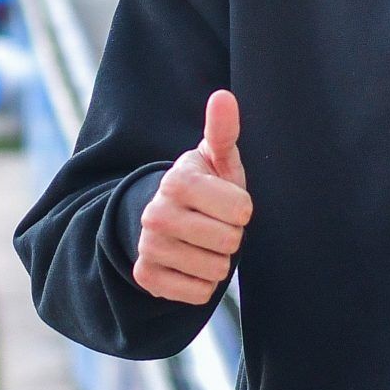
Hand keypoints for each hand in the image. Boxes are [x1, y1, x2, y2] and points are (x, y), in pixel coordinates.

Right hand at [134, 89, 252, 305]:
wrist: (167, 222)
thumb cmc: (205, 188)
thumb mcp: (217, 159)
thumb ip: (223, 131)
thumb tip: (224, 97)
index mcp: (177, 182)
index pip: (242, 210)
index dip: (242, 210)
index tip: (225, 203)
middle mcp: (156, 214)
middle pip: (229, 242)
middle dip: (231, 236)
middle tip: (214, 225)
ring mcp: (148, 247)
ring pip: (216, 270)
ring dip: (218, 262)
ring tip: (203, 244)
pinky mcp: (146, 277)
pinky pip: (200, 293)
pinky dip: (203, 284)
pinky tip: (190, 265)